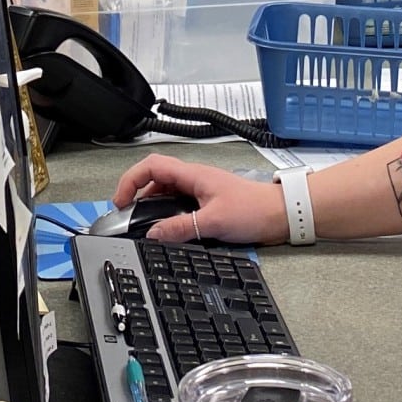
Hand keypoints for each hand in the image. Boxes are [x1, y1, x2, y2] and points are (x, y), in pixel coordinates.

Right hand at [109, 154, 285, 246]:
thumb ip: (181, 228)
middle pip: (155, 178)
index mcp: (193, 175)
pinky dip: (167, 213)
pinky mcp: (207, 203)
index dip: (130, 180)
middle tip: (127, 215)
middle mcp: (194, 179)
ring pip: (166, 191)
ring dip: (152, 205)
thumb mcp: (213, 221)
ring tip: (143, 223)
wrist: (280, 213)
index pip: (151, 167)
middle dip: (136, 193)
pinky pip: (178, 203)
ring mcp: (200, 190)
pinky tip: (167, 228)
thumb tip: (154, 234)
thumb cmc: (254, 209)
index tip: (120, 201)